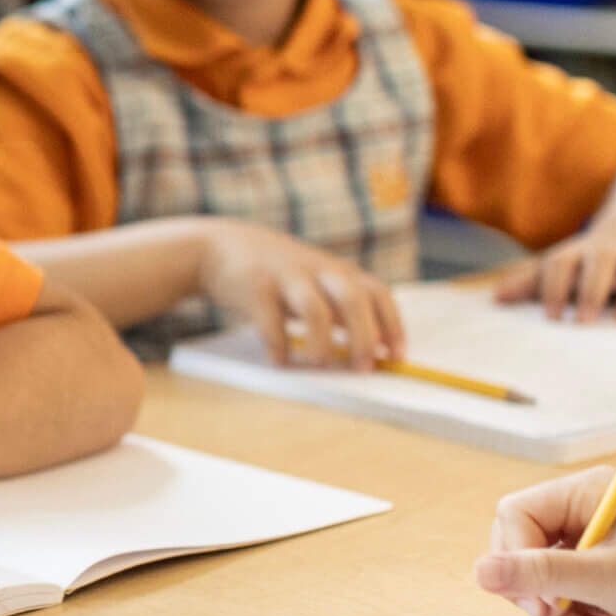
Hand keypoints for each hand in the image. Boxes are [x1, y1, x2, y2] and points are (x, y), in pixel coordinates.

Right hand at [197, 220, 402, 369]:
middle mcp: (317, 270)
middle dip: (364, 337)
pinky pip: (271, 323)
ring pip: (315, 309)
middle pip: (353, 300)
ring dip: (322, 342)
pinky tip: (280, 360)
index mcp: (338, 271)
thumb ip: (342, 305)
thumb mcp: (315, 279)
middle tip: (364, 367)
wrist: (219, 247)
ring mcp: (285, 278)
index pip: (378, 294)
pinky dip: (279, 347)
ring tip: (320, 364)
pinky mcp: (255, 289)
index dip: (392, 325)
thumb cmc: (277, 272)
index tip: (396, 356)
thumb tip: (374, 346)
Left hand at [492, 215, 615, 324]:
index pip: (560, 264)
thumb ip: (531, 282)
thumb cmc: (589, 260)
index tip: (553, 316)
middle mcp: (607, 251)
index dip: (554, 289)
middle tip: (585, 320)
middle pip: (598, 263)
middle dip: (592, 291)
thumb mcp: (560, 265)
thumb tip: (495, 298)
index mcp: (576, 252)